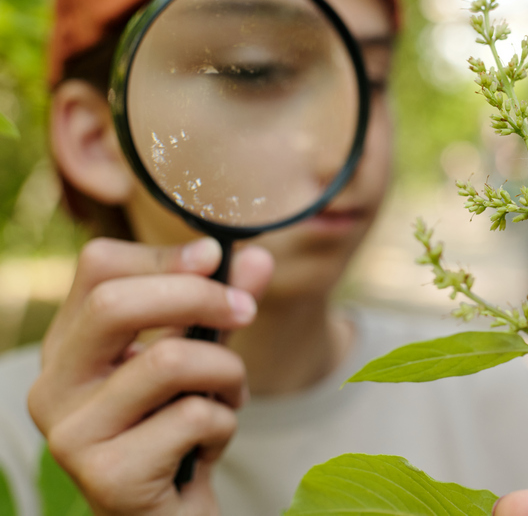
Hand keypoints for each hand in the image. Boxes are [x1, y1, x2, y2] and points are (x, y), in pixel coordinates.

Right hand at [28, 237, 273, 515]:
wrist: (169, 514)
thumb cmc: (179, 427)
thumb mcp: (203, 354)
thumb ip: (223, 306)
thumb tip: (258, 258)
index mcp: (69, 345)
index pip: (98, 265)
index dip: (163, 254)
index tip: (215, 257)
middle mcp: (54, 386)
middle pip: (115, 303)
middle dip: (200, 297)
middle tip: (246, 311)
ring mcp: (72, 434)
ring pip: (169, 361)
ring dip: (226, 372)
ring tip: (230, 394)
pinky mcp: (107, 475)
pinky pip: (193, 418)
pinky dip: (224, 423)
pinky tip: (209, 444)